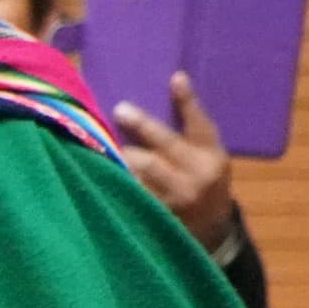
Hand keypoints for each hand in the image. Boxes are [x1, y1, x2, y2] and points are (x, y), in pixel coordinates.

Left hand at [113, 74, 239, 250]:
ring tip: (100, 138)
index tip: (176, 78)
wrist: (212, 230)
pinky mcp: (158, 214)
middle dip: (142, 126)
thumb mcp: (207, 156)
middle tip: (120, 109)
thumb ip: (189, 131)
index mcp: (212, 154)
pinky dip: (114, 180)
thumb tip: (168, 83)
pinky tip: (95, 168)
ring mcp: (177, 197)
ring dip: (121, 155)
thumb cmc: (202, 180)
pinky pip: (132, 194)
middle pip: (167, 145)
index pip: (200, 123)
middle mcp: (197, 174)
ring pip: (144, 172)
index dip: (188, 101)